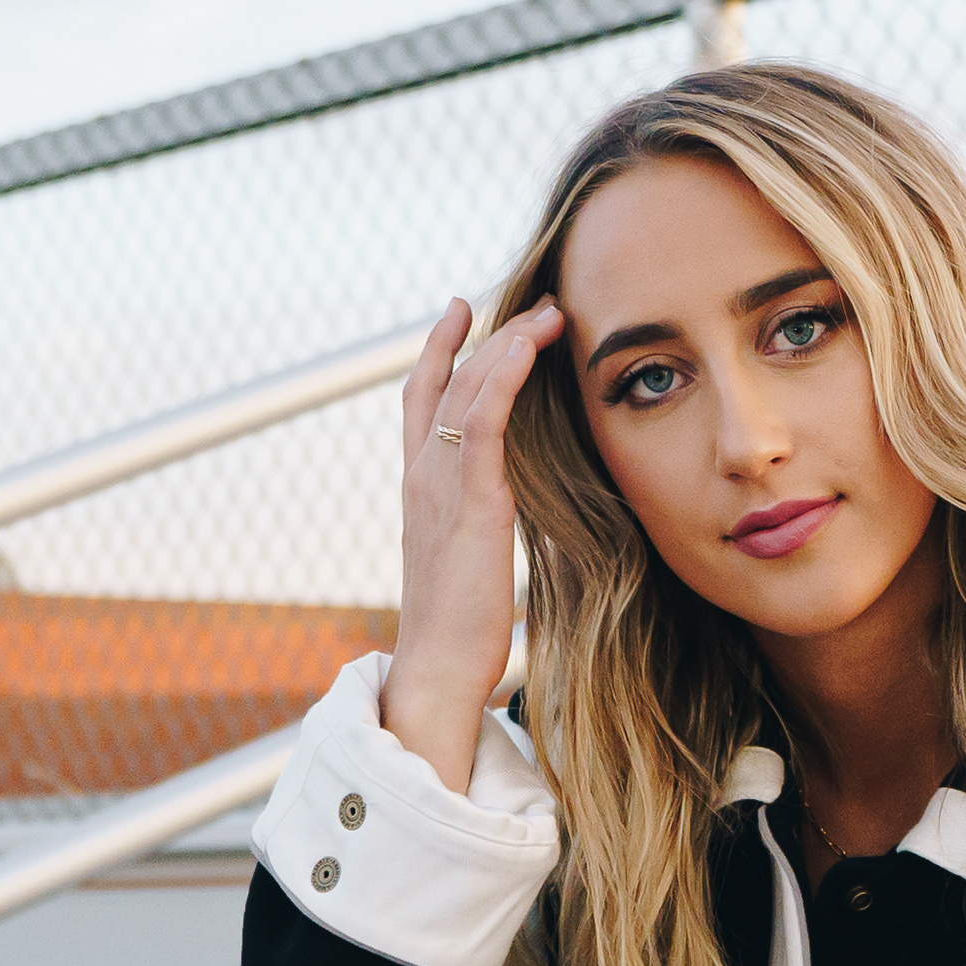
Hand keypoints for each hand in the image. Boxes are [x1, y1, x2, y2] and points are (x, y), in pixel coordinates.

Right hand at [386, 295, 564, 794]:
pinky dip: (501, 377)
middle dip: (485, 334)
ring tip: (546, 312)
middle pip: (447, 381)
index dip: (438, 349)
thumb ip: (476, 524)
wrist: (439, 667)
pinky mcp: (470, 501)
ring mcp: (440, 484)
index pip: (421, 399)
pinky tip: (524, 347)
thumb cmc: (460, 628)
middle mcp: (422, 475)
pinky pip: (482, 421)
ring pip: (467, 390)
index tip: (460, 309)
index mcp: (419, 488)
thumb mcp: (466, 560)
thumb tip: (498, 515)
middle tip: (527, 299)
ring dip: (507, 343)